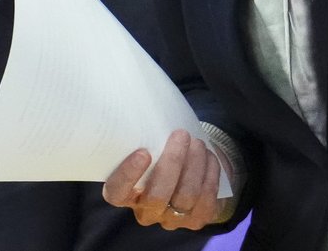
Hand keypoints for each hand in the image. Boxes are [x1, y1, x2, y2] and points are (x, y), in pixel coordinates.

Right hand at [102, 129, 224, 230]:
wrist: (194, 171)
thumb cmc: (164, 153)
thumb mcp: (151, 147)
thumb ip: (147, 140)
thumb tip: (147, 107)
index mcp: (127, 194)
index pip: (117, 193)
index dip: (128, 176)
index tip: (143, 152)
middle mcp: (146, 211)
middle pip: (156, 196)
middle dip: (172, 163)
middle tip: (181, 135)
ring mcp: (172, 219)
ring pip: (185, 197)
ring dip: (194, 165)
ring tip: (198, 143)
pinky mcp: (197, 220)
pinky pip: (206, 199)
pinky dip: (210, 174)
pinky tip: (210, 157)